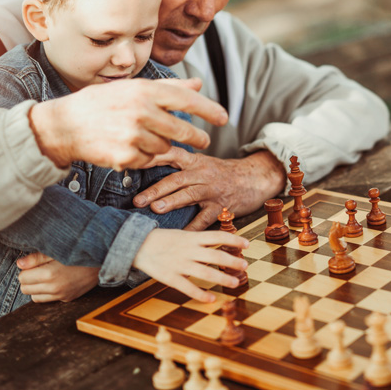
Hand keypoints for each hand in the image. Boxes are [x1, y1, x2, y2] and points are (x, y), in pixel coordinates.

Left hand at [16, 253, 98, 302]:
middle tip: (39, 269)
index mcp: (50, 274)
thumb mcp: (57, 250)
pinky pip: (47, 300)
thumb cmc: (79, 252)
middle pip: (25, 289)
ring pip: (34, 297)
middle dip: (28, 279)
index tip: (35, 263)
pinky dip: (46, 293)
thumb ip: (36, 258)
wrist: (103, 261)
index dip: (26, 269)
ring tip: (46, 276)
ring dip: (36, 288)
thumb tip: (19, 264)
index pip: (22, 277)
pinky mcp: (67, 299)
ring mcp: (61, 295)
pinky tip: (55, 282)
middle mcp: (54, 288)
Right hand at [29, 78, 227, 170]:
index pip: (186, 100)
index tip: (224, 117)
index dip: (208, 110)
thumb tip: (198, 84)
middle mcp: (140, 111)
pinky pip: (149, 160)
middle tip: (204, 140)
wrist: (64, 125)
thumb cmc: (102, 103)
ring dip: (163, 146)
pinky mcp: (125, 156)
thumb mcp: (133, 88)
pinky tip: (130, 148)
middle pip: (182, 130)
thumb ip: (169, 88)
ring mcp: (132, 135)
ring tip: (146, 138)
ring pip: (166, 147)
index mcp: (144, 91)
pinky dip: (145, 157)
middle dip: (197, 137)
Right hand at [132, 229, 249, 301]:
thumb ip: (200, 240)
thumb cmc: (163, 239)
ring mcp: (180, 264)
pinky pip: (188, 288)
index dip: (234, 240)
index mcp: (192, 237)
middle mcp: (188, 250)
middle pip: (215, 255)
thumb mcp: (183, 234)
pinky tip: (211, 298)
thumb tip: (220, 243)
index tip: (247, 244)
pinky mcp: (170, 277)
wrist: (137, 245)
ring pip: (205, 272)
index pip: (218, 236)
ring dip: (222, 278)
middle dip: (232, 261)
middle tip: (245, 266)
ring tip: (235, 283)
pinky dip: (201, 294)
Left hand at [134, 149, 285, 219]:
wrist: (256, 177)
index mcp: (196, 161)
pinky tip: (180, 236)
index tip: (134, 162)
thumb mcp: (203, 163)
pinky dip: (192, 228)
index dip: (153, 157)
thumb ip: (181, 166)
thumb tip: (149, 168)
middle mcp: (203, 173)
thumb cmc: (224, 173)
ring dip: (172, 201)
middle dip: (156, 189)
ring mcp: (213, 190)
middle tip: (138, 199)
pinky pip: (205, 218)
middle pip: (177, 179)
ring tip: (156, 208)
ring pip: (190, 194)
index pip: (172, 154)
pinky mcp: (222, 206)